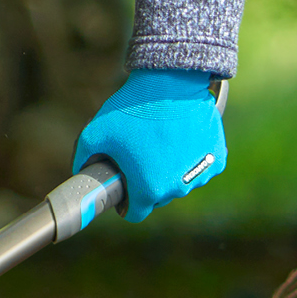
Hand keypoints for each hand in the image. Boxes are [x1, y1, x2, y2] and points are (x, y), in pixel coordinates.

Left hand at [73, 69, 225, 221]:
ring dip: (172, 171)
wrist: (170, 84)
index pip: (136, 213)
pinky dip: (193, 159)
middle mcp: (178, 188)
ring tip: (159, 144)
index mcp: (149, 189)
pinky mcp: (217, 158)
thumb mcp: (95, 133)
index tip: (124, 188)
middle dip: (148, 182)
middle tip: (139, 158)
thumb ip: (83, 156)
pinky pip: (202, 167)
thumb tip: (79, 169)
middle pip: (159, 197)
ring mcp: (202, 174)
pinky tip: (181, 140)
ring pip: (181, 182)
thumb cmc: (132, 111)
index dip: (126, 203)